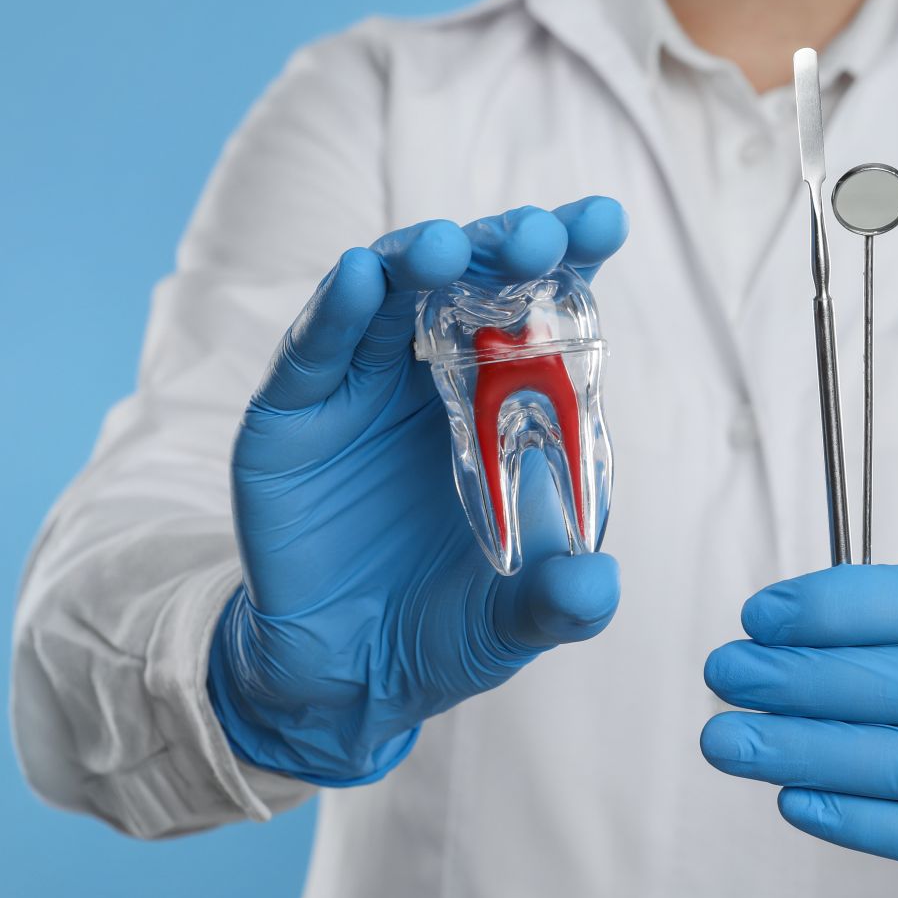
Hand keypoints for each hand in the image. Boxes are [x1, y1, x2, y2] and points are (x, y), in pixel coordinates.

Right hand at [208, 198, 629, 785]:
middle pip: (472, 283)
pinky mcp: (293, 414)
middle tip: (539, 235)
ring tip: (447, 246)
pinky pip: (315, 350)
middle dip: (505, 248)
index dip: (570, 259)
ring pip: (391, 297)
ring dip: (418, 261)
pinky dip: (336, 311)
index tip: (603, 221)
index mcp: (509, 400)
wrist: (345, 676)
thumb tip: (597, 586)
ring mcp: (362, 387)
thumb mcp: (514, 625)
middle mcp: (439, 375)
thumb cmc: (447, 626)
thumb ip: (559, 603)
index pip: (544, 309)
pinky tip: (356, 277)